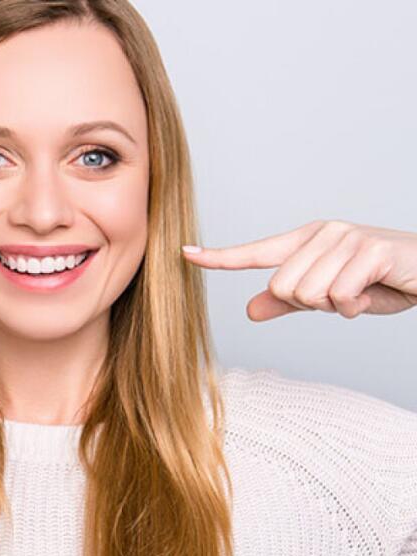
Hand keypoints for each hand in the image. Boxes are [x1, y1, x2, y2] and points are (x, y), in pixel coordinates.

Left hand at [181, 219, 416, 321]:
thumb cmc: (380, 283)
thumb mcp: (328, 298)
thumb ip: (289, 303)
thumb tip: (249, 310)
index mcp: (306, 242)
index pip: (254, 252)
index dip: (219, 257)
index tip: (186, 253)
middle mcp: (321, 234)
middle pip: (281, 287)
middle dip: (311, 304)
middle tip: (342, 296)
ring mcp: (345, 238)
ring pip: (308, 293)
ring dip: (336, 306)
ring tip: (359, 292)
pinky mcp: (370, 250)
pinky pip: (340, 294)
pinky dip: (356, 306)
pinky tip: (373, 292)